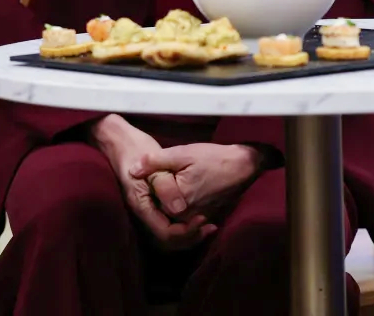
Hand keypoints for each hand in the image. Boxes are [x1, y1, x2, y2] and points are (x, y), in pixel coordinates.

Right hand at [91, 116, 216, 250]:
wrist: (119, 141)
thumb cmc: (136, 148)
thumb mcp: (153, 163)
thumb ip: (165, 186)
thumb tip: (179, 210)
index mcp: (141, 205)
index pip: (165, 233)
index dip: (186, 231)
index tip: (203, 218)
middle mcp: (142, 213)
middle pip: (167, 241)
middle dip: (190, 238)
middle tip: (210, 227)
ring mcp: (146, 211)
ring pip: (168, 237)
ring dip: (188, 236)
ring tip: (208, 227)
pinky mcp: (151, 207)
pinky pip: (167, 226)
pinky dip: (183, 227)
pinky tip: (197, 218)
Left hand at [129, 143, 263, 222]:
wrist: (241, 167)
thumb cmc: (212, 158)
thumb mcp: (181, 153)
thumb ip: (155, 161)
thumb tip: (132, 170)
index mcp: (179, 202)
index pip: (150, 206)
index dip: (147, 193)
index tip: (149, 178)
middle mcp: (188, 216)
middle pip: (161, 214)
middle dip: (157, 201)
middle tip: (161, 180)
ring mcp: (197, 219)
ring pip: (173, 218)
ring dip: (168, 206)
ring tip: (170, 184)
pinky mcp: (206, 218)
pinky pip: (186, 219)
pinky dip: (180, 209)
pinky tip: (179, 192)